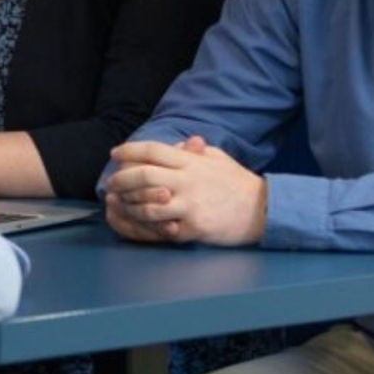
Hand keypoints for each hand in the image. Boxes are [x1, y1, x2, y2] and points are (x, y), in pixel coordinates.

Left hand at [102, 135, 267, 245]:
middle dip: (121, 179)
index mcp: (192, 162)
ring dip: (129, 205)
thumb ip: (193, 151)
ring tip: (119, 204)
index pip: (153, 150)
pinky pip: (162, 228)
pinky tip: (138, 223)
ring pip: (148, 205)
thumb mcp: (217, 159)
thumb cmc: (237, 183)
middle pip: (144, 176)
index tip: (115, 153)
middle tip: (110, 183)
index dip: (129, 150)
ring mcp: (190, 206)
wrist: (263, 211)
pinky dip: (147, 226)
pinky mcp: (194, 228)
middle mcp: (188, 182)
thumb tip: (175, 145)